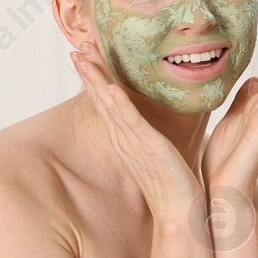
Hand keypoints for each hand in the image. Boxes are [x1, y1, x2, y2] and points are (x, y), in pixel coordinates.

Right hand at [71, 38, 201, 221]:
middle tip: (77, 45)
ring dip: (95, 79)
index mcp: (127, 136)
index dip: (95, 76)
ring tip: (82, 56)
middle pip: (101, 98)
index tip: (85, 53)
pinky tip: (109, 87)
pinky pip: (130, 122)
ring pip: (109, 104)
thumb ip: (151, 134)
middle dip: (89, 71)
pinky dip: (119, 104)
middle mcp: (124, 137)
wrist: (180, 212)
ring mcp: (133, 142)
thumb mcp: (158, 152)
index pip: (106, 100)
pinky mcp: (148, 148)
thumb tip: (154, 122)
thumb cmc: (173, 183)